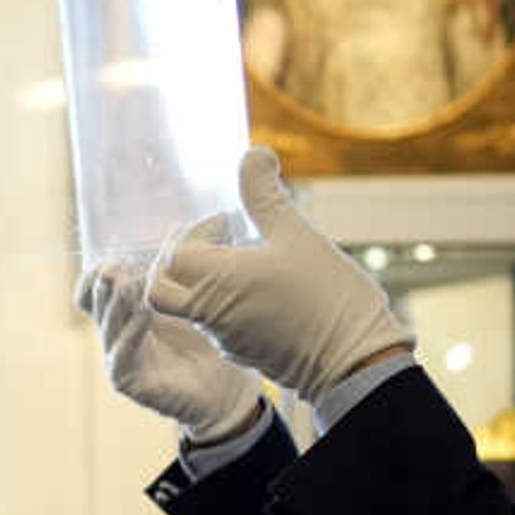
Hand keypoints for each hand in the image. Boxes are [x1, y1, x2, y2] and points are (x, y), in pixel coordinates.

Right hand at [81, 264, 264, 443]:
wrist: (228, 389)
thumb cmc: (210, 344)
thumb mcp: (193, 303)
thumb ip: (179, 277)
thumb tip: (191, 229)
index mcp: (126, 312)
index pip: (92, 288)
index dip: (99, 271)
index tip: (123, 254)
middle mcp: (116, 334)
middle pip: (95, 301)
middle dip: (107, 281)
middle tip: (122, 263)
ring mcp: (119, 357)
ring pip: (107, 324)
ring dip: (117, 301)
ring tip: (130, 281)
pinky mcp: (128, 381)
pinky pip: (121, 353)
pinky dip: (131, 331)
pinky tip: (144, 314)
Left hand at [146, 147, 410, 398]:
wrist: (354, 360)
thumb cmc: (327, 294)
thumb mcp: (296, 235)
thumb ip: (265, 196)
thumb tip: (253, 154)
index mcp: (216, 281)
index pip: (177, 253)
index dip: (199, 231)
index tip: (232, 224)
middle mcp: (209, 313)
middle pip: (161, 289)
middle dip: (179, 263)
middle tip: (215, 246)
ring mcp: (223, 337)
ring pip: (186, 309)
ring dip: (201, 283)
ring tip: (244, 265)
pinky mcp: (241, 353)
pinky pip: (213, 326)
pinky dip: (221, 305)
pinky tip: (259, 292)